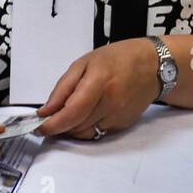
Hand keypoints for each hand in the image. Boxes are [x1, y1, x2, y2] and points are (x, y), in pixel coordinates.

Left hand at [36, 38, 158, 139]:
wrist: (154, 66)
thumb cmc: (119, 58)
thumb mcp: (85, 63)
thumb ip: (63, 88)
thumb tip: (46, 111)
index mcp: (99, 83)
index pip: (71, 113)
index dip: (52, 124)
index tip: (39, 126)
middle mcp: (111, 103)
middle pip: (76, 127)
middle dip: (59, 126)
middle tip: (51, 118)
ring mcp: (118, 116)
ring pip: (86, 134)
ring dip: (72, 128)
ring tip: (69, 114)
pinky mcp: (122, 124)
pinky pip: (97, 133)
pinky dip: (87, 127)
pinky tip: (87, 114)